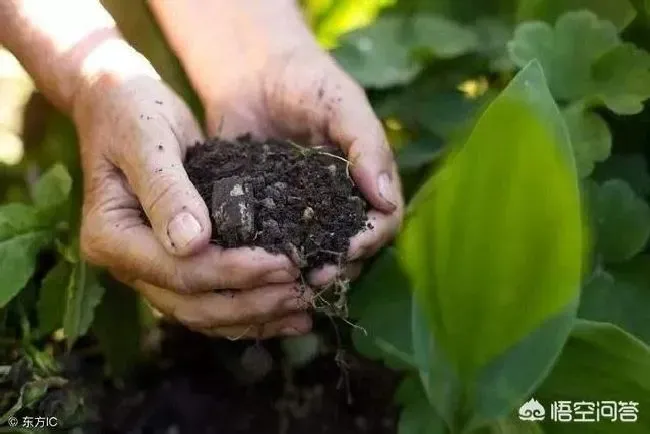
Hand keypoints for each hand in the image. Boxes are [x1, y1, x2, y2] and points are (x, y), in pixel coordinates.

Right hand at [73, 47, 311, 338]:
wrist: (121, 106)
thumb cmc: (133, 113)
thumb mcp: (148, 139)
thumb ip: (166, 190)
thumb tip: (192, 244)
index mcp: (111, 237)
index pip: (179, 271)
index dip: (234, 272)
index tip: (284, 264)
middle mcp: (127, 264)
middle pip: (194, 304)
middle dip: (253, 302)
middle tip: (304, 292)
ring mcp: (149, 270)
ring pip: (205, 312)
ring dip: (256, 315)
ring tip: (305, 309)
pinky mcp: (175, 264)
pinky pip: (212, 299)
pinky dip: (249, 310)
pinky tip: (287, 312)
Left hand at [199, 47, 403, 286]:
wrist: (252, 71)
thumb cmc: (307, 80)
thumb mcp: (342, 104)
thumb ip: (367, 145)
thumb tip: (386, 200)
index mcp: (366, 182)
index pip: (383, 222)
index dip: (371, 240)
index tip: (349, 248)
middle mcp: (337, 203)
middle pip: (350, 248)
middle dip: (337, 265)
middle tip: (314, 276)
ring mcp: (301, 212)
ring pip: (312, 253)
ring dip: (304, 270)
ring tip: (287, 281)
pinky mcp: (264, 213)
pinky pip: (271, 242)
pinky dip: (267, 257)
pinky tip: (254, 266)